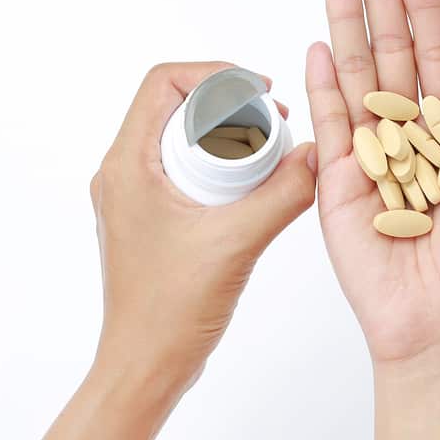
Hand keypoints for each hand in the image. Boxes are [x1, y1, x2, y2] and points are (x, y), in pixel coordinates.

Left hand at [6, 62, 314, 439]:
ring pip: (178, 139)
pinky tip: (251, 186)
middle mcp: (122, 173)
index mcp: (128, 165)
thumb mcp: (237, 243)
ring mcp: (132, 197)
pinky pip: (181, 170)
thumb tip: (318, 154)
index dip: (214, 74)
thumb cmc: (173, 309)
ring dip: (224, 135)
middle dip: (226, 104)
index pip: (162, 83)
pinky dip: (217, 165)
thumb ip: (282, 194)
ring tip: (269, 149)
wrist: (145, 366)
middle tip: (272, 120)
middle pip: (173, 106)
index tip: (259, 89)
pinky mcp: (148, 218)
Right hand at [305, 0, 439, 369]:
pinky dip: (325, 85)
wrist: (439, 326)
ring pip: (358, 77)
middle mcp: (411, 137)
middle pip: (392, 54)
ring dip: (347, 25)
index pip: (436, 56)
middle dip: (380, 0)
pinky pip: (331, 125)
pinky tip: (322, 45)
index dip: (424, 8)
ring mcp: (372, 156)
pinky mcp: (338, 183)